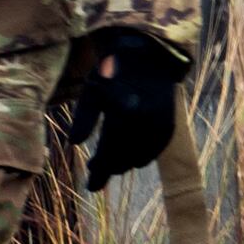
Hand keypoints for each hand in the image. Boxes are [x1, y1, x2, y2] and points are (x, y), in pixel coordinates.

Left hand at [49, 27, 191, 187]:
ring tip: (110, 163)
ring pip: (139, 160)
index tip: (90, 187)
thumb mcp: (92, 90)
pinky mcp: (169, 126)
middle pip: (122, 160)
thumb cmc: (113, 71)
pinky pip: (154, 152)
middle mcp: (143, 123)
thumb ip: (84, 117)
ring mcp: (159, 126)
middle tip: (95, 169)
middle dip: (108, 168)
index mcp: (121, 114)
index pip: (108, 154)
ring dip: (124, 164)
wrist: (149, 56)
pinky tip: (131, 158)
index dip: (99, 173)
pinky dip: (142, 157)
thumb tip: (74, 143)